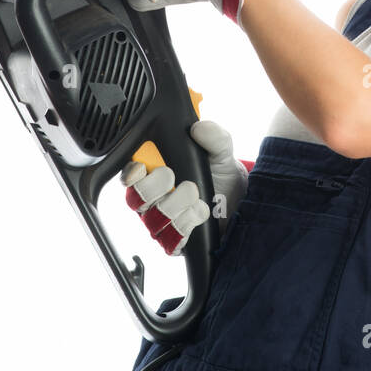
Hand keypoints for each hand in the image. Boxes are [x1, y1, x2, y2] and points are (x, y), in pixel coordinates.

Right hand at [121, 120, 248, 255]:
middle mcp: (153, 199)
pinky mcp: (175, 242)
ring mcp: (162, 222)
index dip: (130, 173)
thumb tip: (199, 128)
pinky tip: (200, 213)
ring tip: (197, 197)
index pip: (129, 175)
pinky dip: (186, 225)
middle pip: (135, 199)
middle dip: (155, 189)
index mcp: (155, 173)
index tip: (142, 166)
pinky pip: (169, 241)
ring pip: (152, 220)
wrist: (241, 203)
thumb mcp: (221, 151)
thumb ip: (213, 136)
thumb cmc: (221, 175)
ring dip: (175, 206)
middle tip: (178, 179)